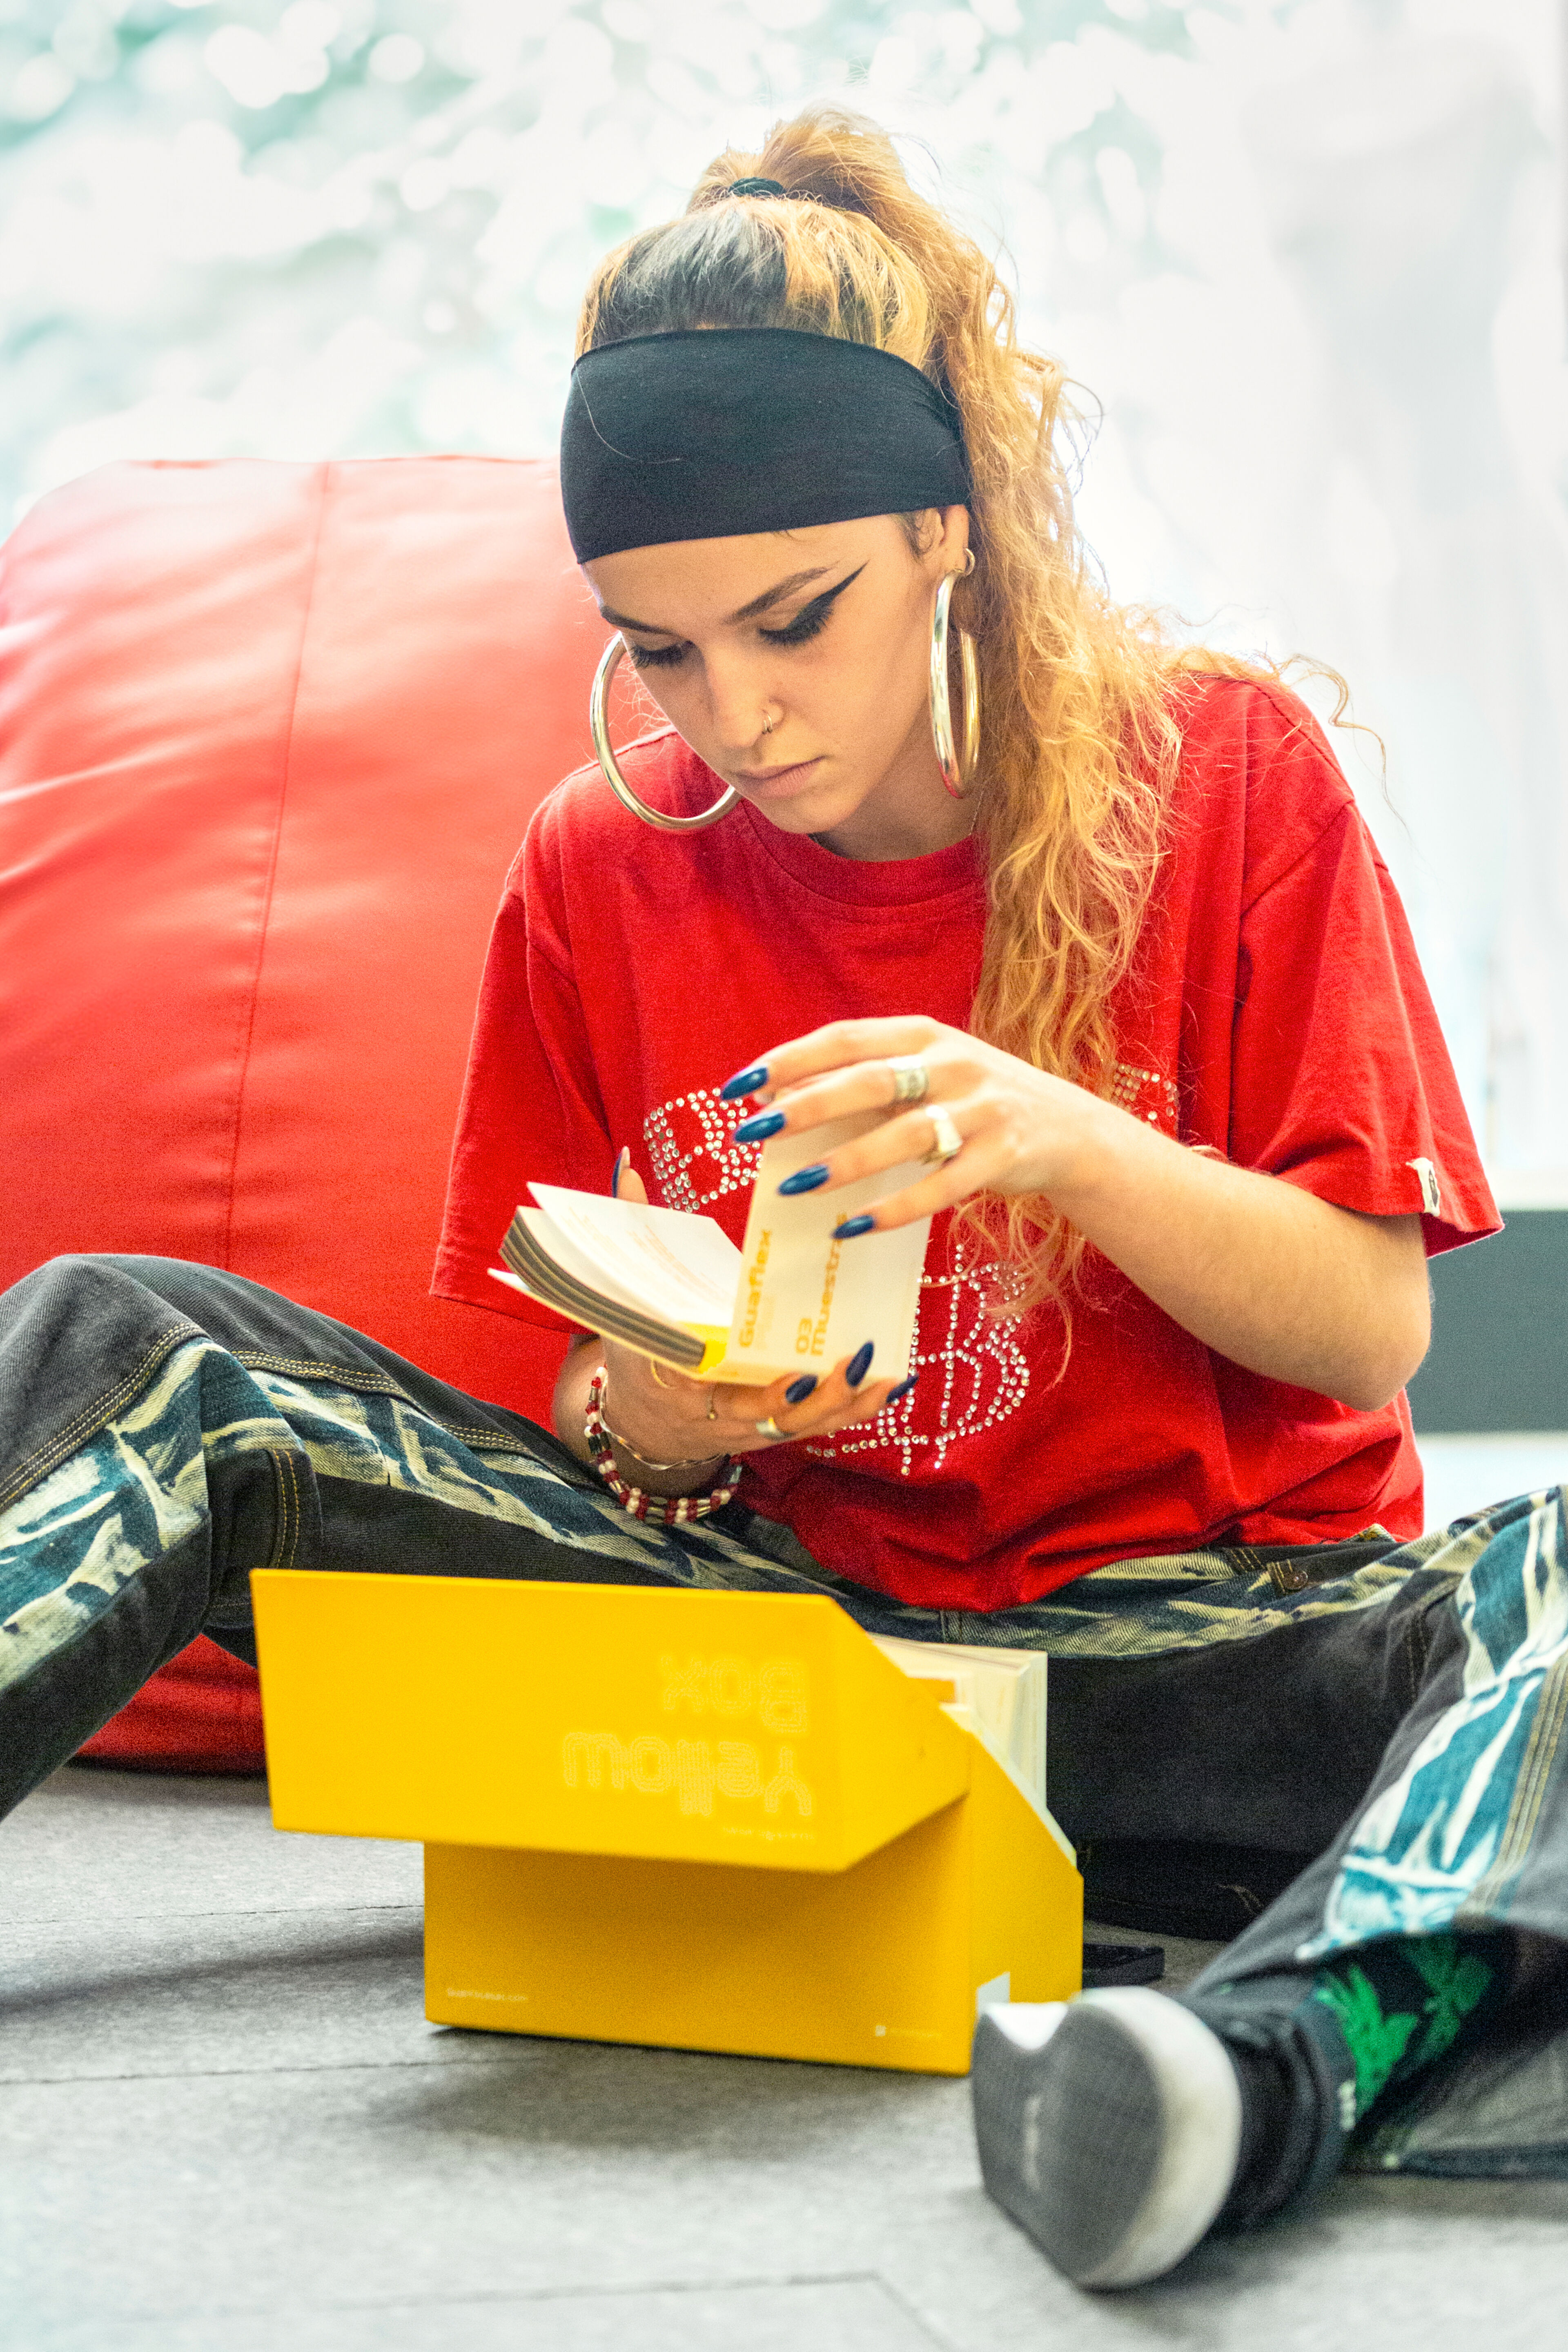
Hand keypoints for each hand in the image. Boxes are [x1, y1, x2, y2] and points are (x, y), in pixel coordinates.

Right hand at [554, 1152, 914, 1494]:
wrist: (645, 1420)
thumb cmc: (641, 1350)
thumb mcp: (628, 1300)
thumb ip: (633, 1235)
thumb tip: (628, 1165)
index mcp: (677, 1381)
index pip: (715, 1388)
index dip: (758, 1389)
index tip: (794, 1374)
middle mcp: (718, 1413)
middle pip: (773, 1416)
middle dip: (816, 1396)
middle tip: (854, 1361)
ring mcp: (751, 1427)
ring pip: (803, 1425)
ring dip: (847, 1403)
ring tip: (887, 1374)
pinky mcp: (775, 1430)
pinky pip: (819, 1425)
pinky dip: (854, 1408)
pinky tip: (890, 1382)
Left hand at [723, 1016, 1110, 1235]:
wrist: (1066, 1128)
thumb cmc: (971, 1102)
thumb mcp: (924, 1078)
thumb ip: (865, 1083)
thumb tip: (781, 1103)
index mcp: (922, 1035)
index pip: (845, 1037)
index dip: (790, 1059)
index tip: (739, 1086)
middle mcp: (951, 1063)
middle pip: (870, 1079)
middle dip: (807, 1105)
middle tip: (753, 1132)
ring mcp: (981, 1109)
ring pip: (906, 1134)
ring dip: (847, 1160)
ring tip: (797, 1186)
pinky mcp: (1003, 1154)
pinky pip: (943, 1185)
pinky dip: (896, 1208)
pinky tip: (853, 1227)